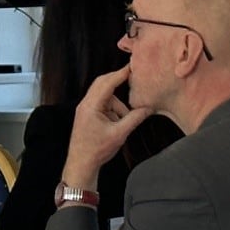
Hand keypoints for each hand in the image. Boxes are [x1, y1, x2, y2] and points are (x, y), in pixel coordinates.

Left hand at [64, 63, 149, 189]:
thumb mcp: (119, 134)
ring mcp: (86, 109)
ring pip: (106, 97)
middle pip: (103, 84)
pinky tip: (118, 124)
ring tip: (125, 121)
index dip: (120, 73)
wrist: (82, 163)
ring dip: (118, 105)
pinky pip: (103, 105)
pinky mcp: (88, 115)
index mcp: (91, 105)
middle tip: (134, 79)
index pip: (107, 83)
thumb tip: (148, 107)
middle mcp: (86, 103)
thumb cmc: (97, 150)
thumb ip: (134, 118)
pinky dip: (113, 110)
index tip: (132, 66)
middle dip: (118, 82)